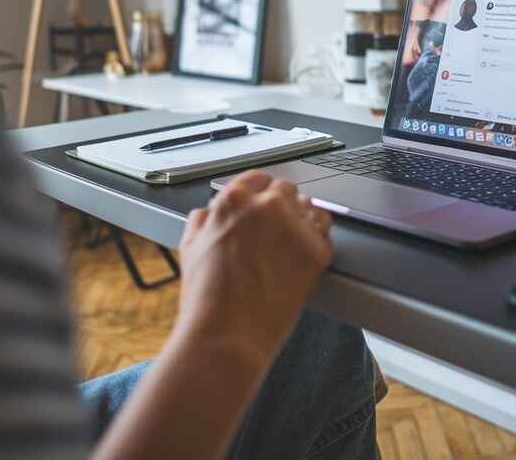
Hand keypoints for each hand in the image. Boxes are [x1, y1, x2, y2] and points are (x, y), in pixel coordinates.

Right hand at [174, 171, 332, 369]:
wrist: (226, 337)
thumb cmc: (206, 300)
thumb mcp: (190, 248)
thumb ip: (202, 220)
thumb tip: (209, 212)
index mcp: (234, 200)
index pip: (259, 178)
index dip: (261, 193)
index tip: (265, 203)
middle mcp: (267, 206)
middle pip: (287, 190)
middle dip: (283, 206)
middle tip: (278, 230)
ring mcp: (294, 226)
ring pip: (310, 207)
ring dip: (303, 219)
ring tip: (291, 244)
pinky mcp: (316, 250)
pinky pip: (325, 233)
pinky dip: (318, 241)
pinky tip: (304, 257)